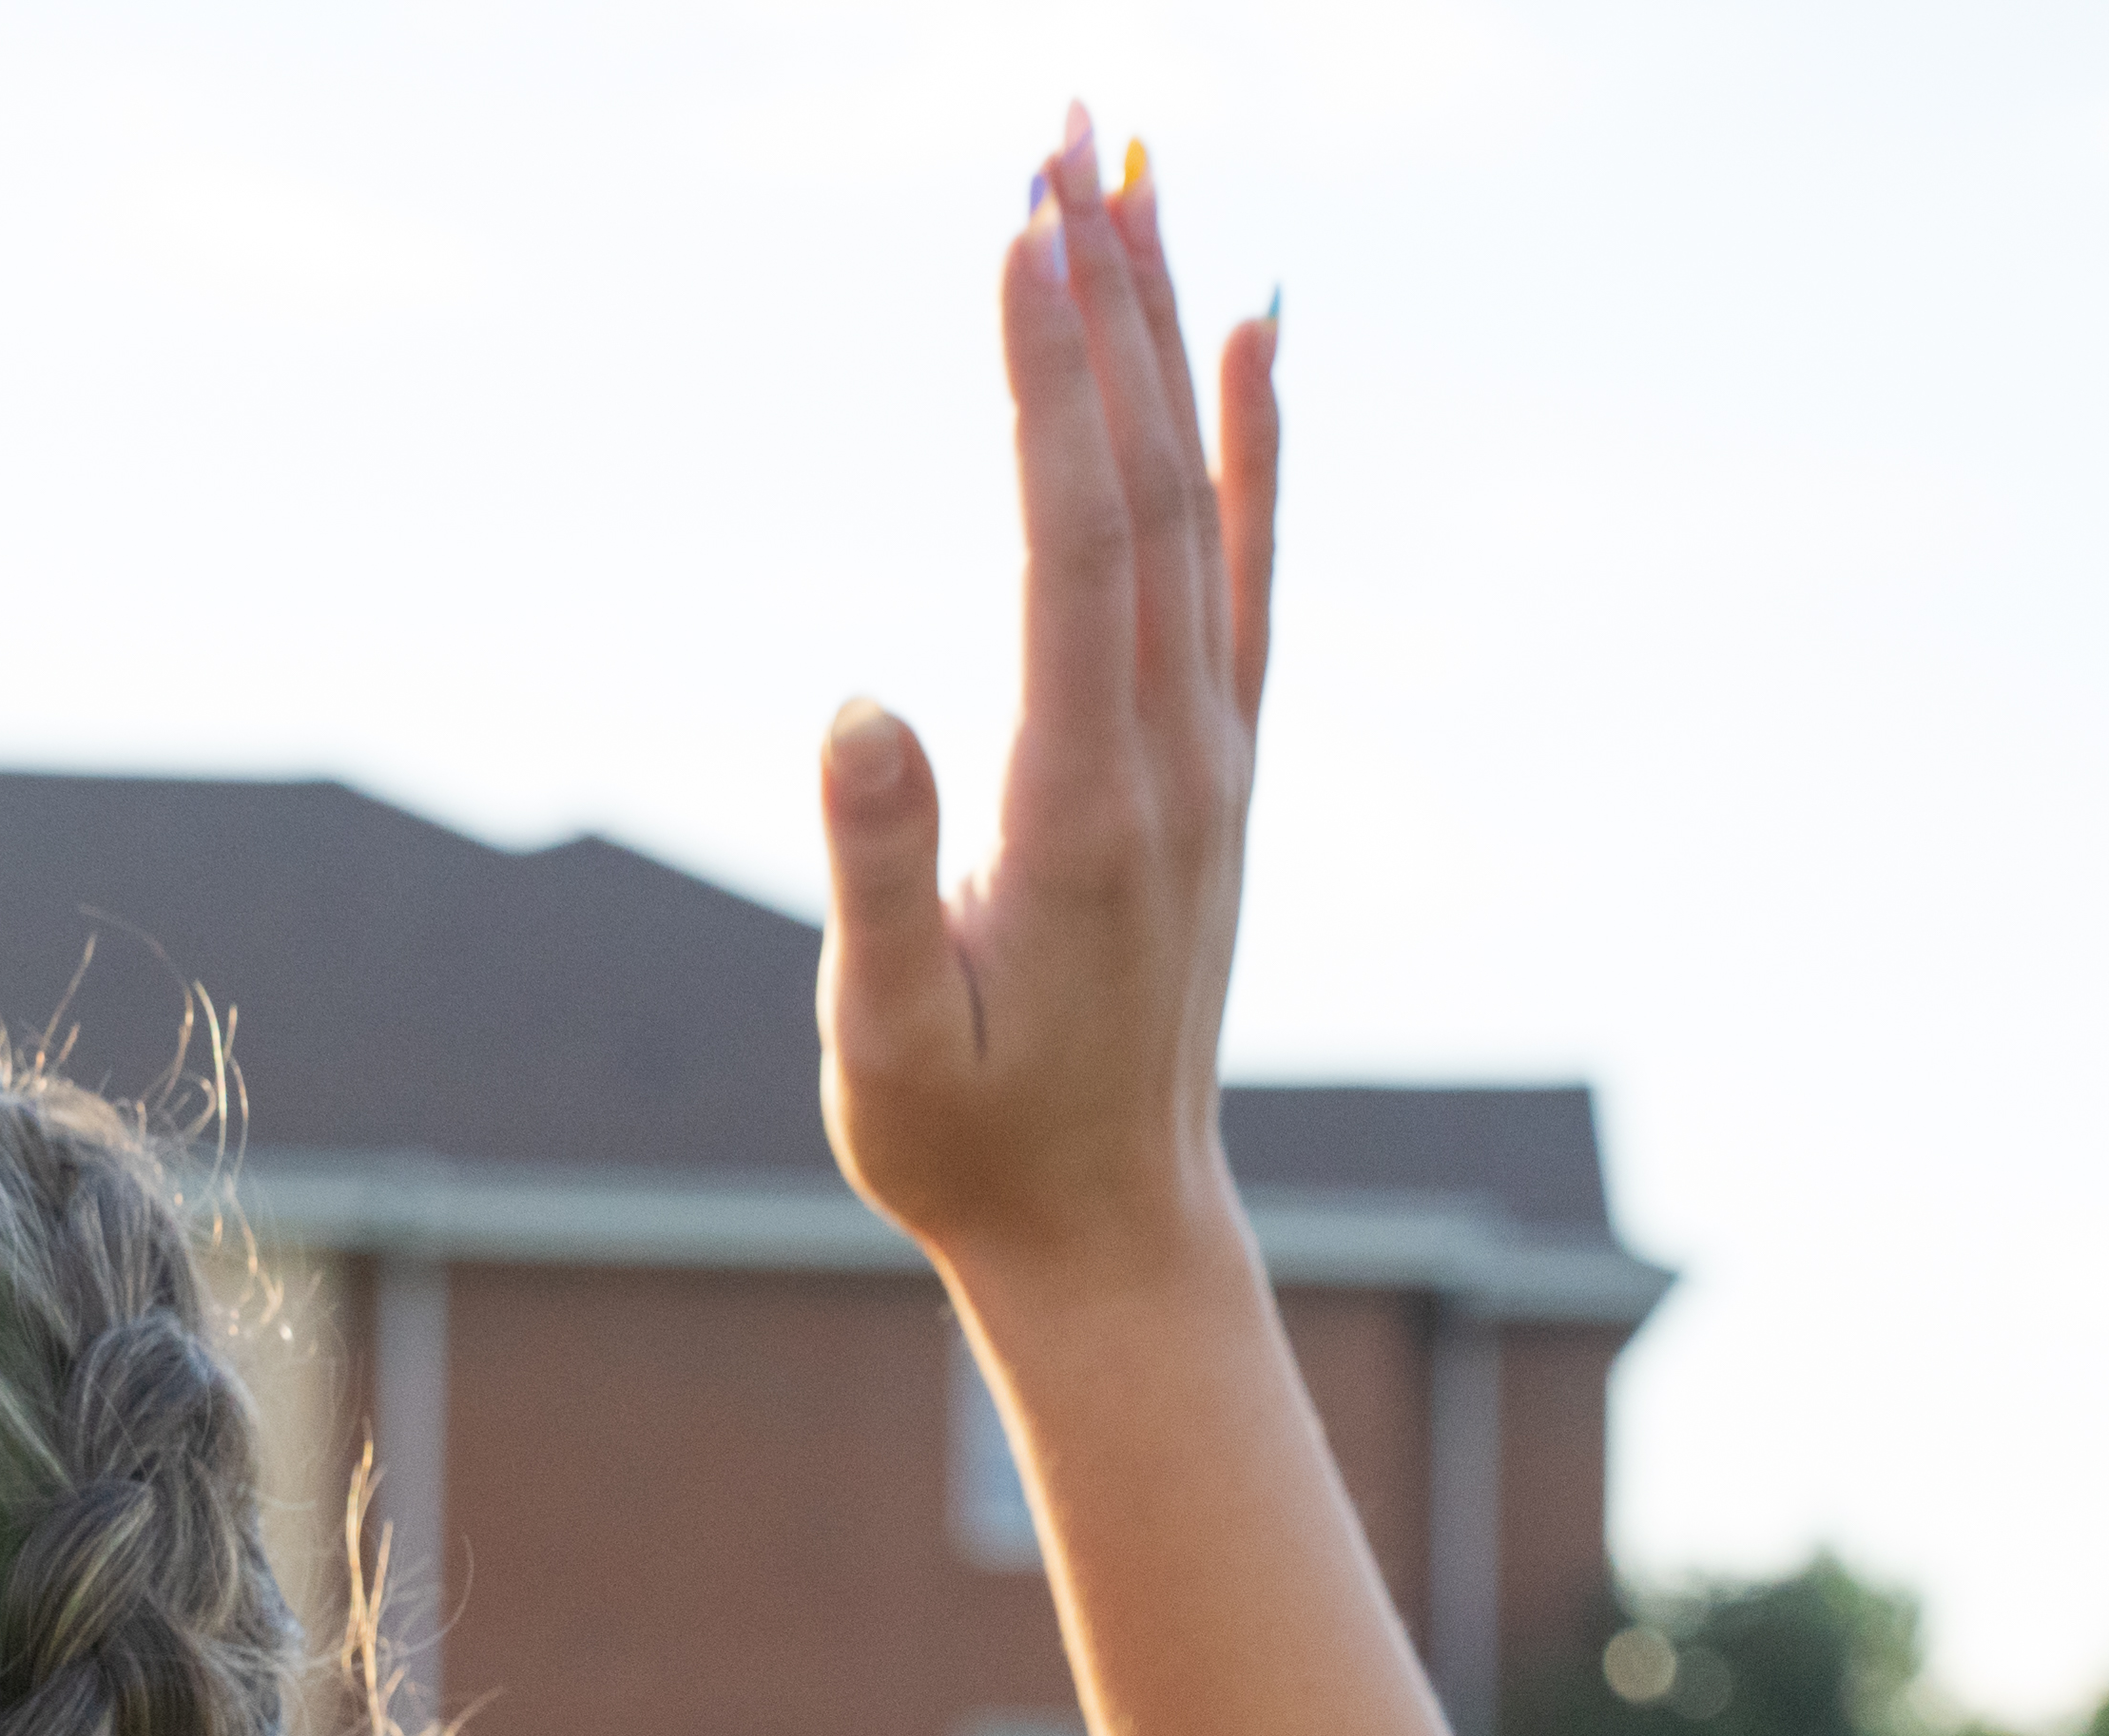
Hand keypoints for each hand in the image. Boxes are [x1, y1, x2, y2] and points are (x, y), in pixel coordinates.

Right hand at [815, 112, 1276, 1297]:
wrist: (1111, 1235)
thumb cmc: (972, 1147)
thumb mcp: (889, 1042)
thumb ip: (887, 878)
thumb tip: (862, 706)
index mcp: (1089, 803)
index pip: (1076, 544)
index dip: (1052, 383)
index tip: (1025, 231)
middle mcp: (1177, 751)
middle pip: (1148, 482)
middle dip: (1107, 299)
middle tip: (1073, 128)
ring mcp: (1212, 747)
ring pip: (1199, 497)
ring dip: (1163, 327)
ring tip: (1133, 167)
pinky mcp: (1217, 757)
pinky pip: (1244, 563)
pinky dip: (1246, 435)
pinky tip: (1238, 324)